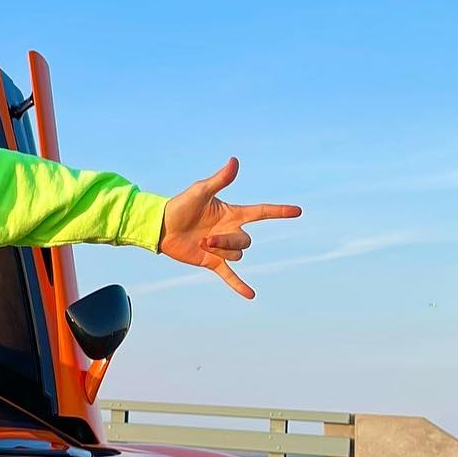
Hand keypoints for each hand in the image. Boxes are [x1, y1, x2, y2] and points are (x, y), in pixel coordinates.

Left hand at [157, 158, 301, 298]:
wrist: (160, 227)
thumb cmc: (180, 206)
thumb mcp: (200, 191)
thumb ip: (220, 180)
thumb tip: (234, 161)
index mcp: (232, 214)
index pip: (261, 212)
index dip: (279, 212)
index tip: (297, 211)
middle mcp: (230, 231)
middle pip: (245, 242)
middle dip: (229, 242)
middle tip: (206, 238)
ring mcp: (221, 248)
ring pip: (236, 256)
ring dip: (221, 252)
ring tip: (201, 244)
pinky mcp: (211, 262)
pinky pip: (229, 276)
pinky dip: (239, 285)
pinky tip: (251, 296)